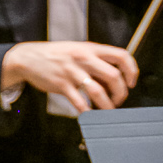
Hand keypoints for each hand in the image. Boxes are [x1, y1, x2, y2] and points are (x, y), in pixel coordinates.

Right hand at [1, 39, 136, 112]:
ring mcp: (73, 72)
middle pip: (113, 76)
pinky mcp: (62, 85)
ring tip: (106, 110)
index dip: (131, 70)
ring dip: (106, 105)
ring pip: (98, 91)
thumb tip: (111, 79)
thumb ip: (95, 61)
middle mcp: (85, 58)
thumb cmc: (57, 55)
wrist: (30, 57)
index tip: (131, 82)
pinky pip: (79, 102)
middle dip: (120, 93)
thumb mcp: (79, 50)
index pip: (121, 56)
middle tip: (118, 100)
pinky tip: (88, 114)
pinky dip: (86, 111)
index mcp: (92, 48)